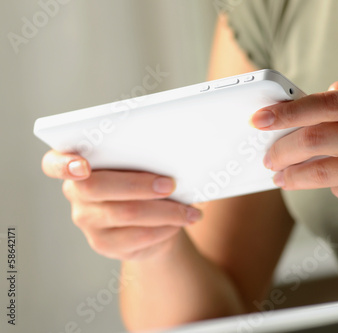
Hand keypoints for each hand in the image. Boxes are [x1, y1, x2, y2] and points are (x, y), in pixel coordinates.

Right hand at [41, 150, 202, 260]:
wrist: (154, 219)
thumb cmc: (148, 180)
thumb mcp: (144, 163)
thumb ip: (142, 156)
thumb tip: (170, 155)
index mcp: (76, 164)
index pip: (53, 163)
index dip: (64, 164)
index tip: (83, 166)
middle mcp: (75, 192)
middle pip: (95, 187)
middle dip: (138, 184)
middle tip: (170, 184)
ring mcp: (86, 221)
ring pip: (125, 213)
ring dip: (165, 211)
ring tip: (190, 210)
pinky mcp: (104, 244)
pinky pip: (137, 237)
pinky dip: (165, 227)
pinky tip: (181, 221)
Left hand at [251, 76, 337, 221]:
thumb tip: (318, 95)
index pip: (319, 104)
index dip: (284, 112)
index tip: (260, 119)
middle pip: (312, 140)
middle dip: (279, 150)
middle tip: (267, 157)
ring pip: (319, 172)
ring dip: (292, 177)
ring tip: (280, 177)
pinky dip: (332, 186)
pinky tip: (337, 181)